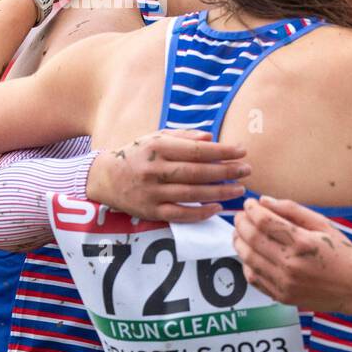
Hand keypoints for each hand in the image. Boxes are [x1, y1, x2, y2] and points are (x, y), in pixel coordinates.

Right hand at [87, 130, 250, 221]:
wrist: (105, 178)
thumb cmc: (139, 154)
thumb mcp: (157, 138)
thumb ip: (184, 136)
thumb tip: (211, 138)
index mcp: (158, 148)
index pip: (197, 150)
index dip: (222, 151)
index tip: (242, 151)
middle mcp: (154, 170)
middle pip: (197, 172)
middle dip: (226, 171)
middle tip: (246, 170)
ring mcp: (152, 192)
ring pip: (191, 194)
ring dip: (219, 192)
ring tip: (239, 189)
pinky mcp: (150, 211)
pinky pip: (179, 214)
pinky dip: (200, 213)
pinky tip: (218, 208)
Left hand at [233, 195, 351, 311]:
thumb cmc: (343, 253)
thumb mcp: (323, 225)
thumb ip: (293, 210)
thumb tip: (264, 201)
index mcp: (303, 242)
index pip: (265, 221)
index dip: (252, 210)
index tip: (249, 203)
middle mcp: (291, 264)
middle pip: (252, 239)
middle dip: (241, 223)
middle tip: (241, 216)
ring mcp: (285, 283)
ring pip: (248, 259)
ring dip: (239, 242)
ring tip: (240, 233)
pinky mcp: (282, 296)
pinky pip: (254, 279)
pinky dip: (246, 264)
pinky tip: (250, 254)